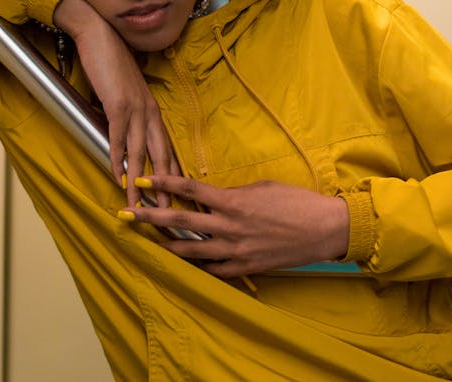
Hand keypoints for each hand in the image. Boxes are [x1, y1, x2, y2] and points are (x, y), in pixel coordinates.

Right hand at [53, 0, 179, 205]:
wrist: (100, 33)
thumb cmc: (111, 61)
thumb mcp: (125, 90)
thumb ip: (129, 111)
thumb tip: (125, 131)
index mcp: (153, 109)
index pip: (167, 147)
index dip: (171, 173)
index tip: (176, 197)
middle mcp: (149, 111)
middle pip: (161, 156)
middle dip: (165, 187)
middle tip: (168, 213)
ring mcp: (135, 108)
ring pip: (141, 153)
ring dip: (139, 183)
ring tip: (140, 207)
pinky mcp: (117, 104)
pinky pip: (118, 138)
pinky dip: (118, 159)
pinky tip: (117, 176)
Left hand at [120, 175, 349, 275]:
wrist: (324, 229)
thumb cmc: (295, 201)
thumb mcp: (261, 187)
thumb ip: (233, 194)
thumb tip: (214, 199)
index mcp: (232, 201)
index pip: (189, 189)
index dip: (164, 183)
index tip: (143, 180)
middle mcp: (228, 227)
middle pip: (181, 221)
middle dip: (150, 217)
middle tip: (126, 214)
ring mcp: (236, 250)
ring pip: (191, 251)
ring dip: (166, 246)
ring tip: (146, 243)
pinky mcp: (246, 267)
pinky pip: (214, 270)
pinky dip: (197, 267)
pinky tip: (183, 265)